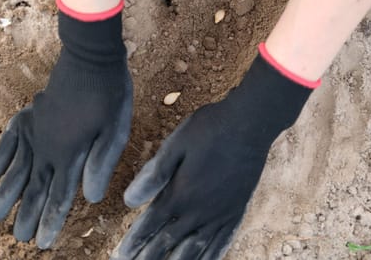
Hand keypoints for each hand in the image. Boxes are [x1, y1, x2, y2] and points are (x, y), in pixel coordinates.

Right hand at [0, 8, 131, 248]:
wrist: (91, 58)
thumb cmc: (110, 95)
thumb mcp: (115, 131)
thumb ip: (101, 164)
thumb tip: (90, 198)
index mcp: (70, 154)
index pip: (60, 195)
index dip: (51, 220)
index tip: (41, 242)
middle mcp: (47, 147)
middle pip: (36, 186)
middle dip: (27, 214)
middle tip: (17, 237)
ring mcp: (36, 129)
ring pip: (18, 168)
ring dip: (8, 192)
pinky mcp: (32, 114)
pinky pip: (10, 139)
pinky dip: (0, 156)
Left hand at [112, 51, 312, 259]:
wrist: (249, 125)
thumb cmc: (209, 130)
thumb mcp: (176, 145)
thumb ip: (154, 175)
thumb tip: (129, 200)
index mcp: (180, 193)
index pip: (151, 225)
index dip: (134, 242)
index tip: (121, 256)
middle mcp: (199, 210)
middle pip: (169, 243)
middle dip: (150, 258)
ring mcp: (220, 213)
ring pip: (195, 249)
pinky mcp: (237, 210)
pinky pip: (223, 241)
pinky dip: (211, 256)